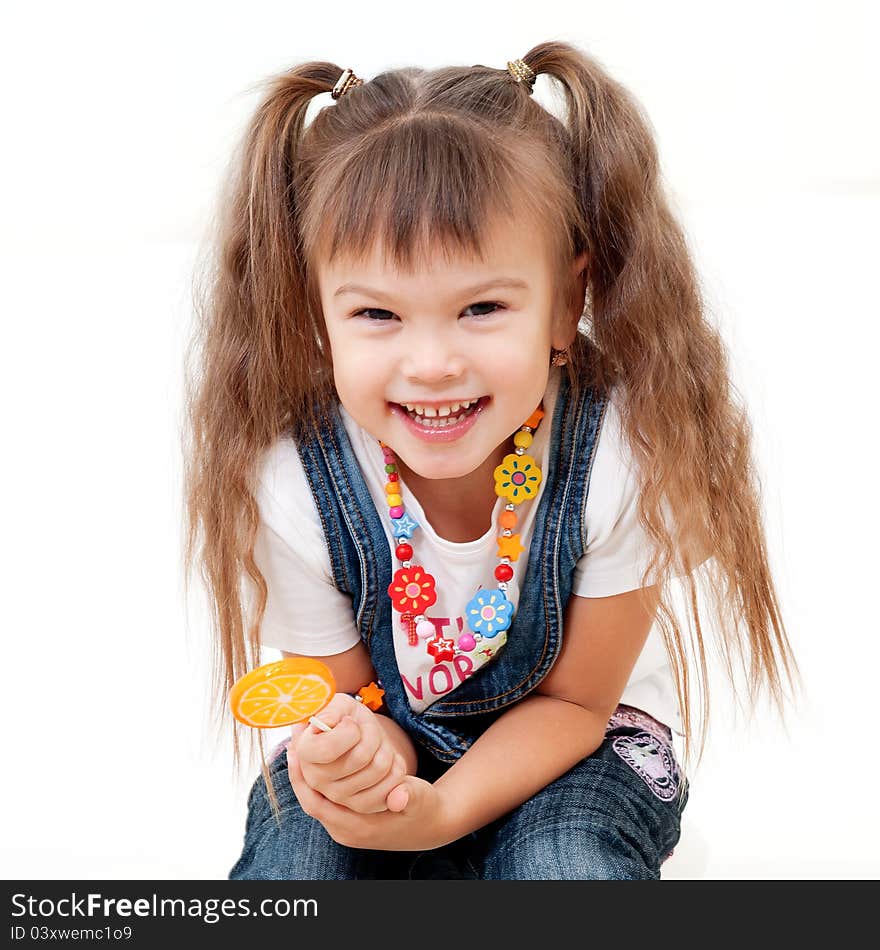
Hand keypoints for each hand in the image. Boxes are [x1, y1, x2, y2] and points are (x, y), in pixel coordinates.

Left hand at [286, 740, 452, 850]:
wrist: (430, 827)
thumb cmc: (424, 810)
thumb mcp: (420, 799)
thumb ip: (409, 795)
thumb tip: (400, 795)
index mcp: (358, 828)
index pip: (316, 805)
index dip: (302, 778)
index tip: (294, 752)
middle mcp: (346, 831)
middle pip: (311, 801)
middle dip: (300, 771)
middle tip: (294, 741)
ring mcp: (346, 827)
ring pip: (317, 799)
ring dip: (308, 774)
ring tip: (301, 745)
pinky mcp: (349, 820)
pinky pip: (326, 799)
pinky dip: (320, 780)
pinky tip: (320, 759)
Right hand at [288, 692, 407, 814]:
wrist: (359, 735)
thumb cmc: (346, 716)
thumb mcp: (338, 704)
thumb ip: (330, 710)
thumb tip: (326, 723)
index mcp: (305, 752)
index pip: (328, 749)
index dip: (348, 731)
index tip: (350, 722)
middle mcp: (316, 779)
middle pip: (361, 757)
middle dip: (372, 734)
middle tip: (366, 730)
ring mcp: (338, 797)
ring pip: (379, 769)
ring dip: (386, 748)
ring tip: (376, 743)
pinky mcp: (361, 806)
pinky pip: (390, 788)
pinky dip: (396, 767)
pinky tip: (386, 758)